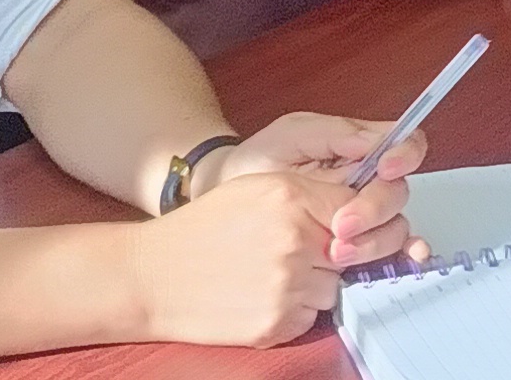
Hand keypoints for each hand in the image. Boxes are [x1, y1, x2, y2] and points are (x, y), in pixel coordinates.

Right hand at [128, 165, 408, 345]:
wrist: (152, 276)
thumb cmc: (200, 230)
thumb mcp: (255, 189)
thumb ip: (309, 195)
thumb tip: (358, 214)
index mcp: (289, 197)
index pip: (359, 208)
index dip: (357, 221)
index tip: (347, 229)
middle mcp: (293, 240)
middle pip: (354, 252)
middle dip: (334, 254)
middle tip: (299, 253)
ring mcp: (286, 285)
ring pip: (335, 287)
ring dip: (314, 284)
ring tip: (271, 273)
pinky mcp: (277, 322)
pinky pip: (311, 316)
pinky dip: (294, 309)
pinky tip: (261, 294)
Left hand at [219, 113, 431, 259]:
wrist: (227, 197)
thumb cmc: (259, 161)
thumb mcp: (292, 134)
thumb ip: (336, 133)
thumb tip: (379, 142)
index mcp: (361, 151)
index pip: (405, 146)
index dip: (404, 156)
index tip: (384, 168)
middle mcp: (368, 184)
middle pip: (398, 195)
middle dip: (374, 211)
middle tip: (341, 225)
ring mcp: (363, 219)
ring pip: (395, 228)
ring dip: (375, 242)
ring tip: (337, 251)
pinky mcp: (354, 249)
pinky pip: (388, 254)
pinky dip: (399, 259)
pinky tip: (400, 262)